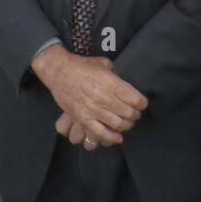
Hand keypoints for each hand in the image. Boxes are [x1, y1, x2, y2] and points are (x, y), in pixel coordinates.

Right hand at [32, 46, 147, 146]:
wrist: (58, 71)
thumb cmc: (81, 65)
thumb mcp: (102, 64)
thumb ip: (115, 74)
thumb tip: (125, 84)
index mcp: (109, 81)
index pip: (135, 99)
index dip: (142, 103)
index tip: (142, 103)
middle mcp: (102, 96)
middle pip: (128, 113)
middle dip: (135, 115)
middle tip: (135, 114)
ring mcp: (91, 108)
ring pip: (117, 124)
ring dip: (126, 125)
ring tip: (126, 122)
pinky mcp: (82, 117)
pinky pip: (100, 132)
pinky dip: (112, 137)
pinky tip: (118, 137)